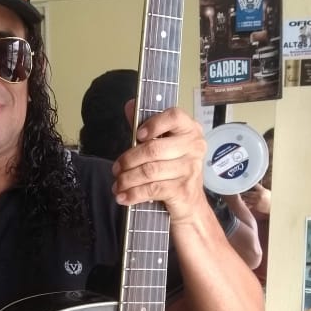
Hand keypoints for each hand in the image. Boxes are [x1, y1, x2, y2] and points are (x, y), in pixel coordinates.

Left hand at [112, 105, 207, 222]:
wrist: (190, 205)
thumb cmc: (173, 172)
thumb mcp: (162, 146)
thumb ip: (147, 126)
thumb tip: (130, 105)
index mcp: (190, 130)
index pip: (174, 116)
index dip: (153, 124)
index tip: (137, 136)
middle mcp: (194, 146)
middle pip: (154, 148)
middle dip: (129, 160)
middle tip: (116, 169)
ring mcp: (190, 169)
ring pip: (150, 171)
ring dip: (127, 179)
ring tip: (117, 185)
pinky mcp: (183, 190)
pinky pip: (152, 189)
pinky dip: (134, 194)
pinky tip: (123, 197)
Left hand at [241, 183, 270, 217]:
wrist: (273, 206)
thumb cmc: (270, 199)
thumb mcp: (266, 191)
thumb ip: (260, 189)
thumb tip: (253, 185)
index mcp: (262, 190)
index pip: (254, 185)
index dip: (249, 184)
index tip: (245, 183)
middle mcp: (258, 195)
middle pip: (248, 192)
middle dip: (243, 192)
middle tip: (239, 191)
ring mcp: (256, 201)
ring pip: (246, 198)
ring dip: (242, 197)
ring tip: (239, 196)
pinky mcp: (255, 206)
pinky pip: (248, 204)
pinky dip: (245, 203)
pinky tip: (242, 202)